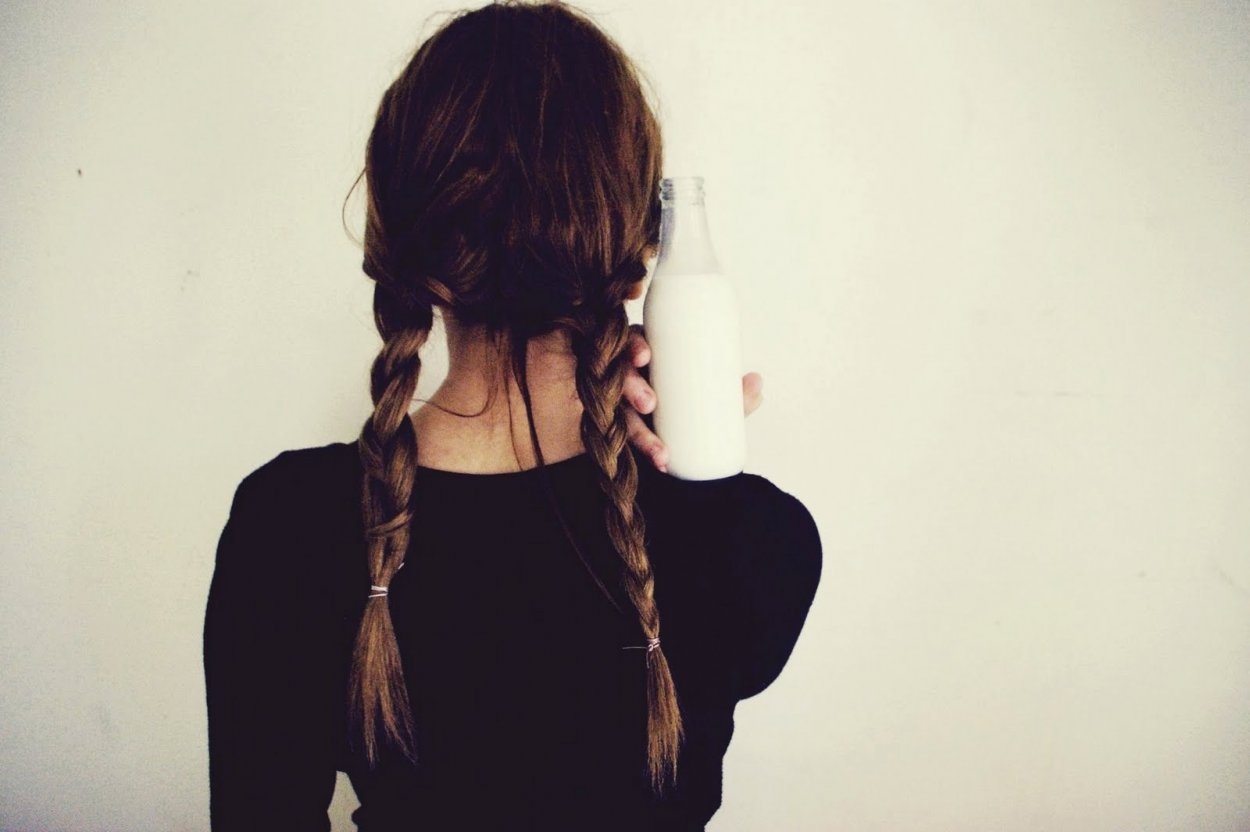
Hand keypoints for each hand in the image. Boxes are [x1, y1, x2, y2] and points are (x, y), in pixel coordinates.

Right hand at [622, 324, 763, 472]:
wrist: (691, 452)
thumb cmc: (696, 410)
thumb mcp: (714, 399)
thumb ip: (734, 395)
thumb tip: (757, 383)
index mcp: (647, 361)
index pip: (631, 345)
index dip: (632, 347)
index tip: (645, 357)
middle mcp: (629, 383)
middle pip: (620, 378)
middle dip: (631, 388)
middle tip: (649, 404)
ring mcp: (622, 409)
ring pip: (620, 415)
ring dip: (636, 431)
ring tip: (660, 452)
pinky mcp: (623, 434)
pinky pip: (624, 442)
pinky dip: (641, 453)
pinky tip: (660, 464)